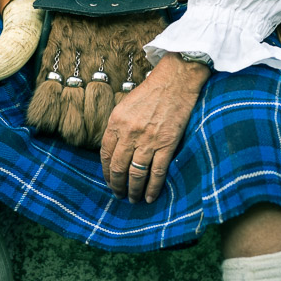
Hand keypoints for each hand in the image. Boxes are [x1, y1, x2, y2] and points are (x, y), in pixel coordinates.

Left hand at [100, 53, 209, 204]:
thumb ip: (118, 127)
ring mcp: (148, 140)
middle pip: (118, 167)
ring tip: (133, 199)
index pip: (105, 154)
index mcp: (116, 121)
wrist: (175, 81)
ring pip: (136, 174)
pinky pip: (157, 172)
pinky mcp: (167, 144)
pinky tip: (149, 197)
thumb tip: (115, 150)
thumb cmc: (151, 91)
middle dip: (117, 185)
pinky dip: (152, 188)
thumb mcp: (125, 105)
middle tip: (118, 195)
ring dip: (133, 190)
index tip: (109, 180)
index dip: (106, 171)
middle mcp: (129, 132)